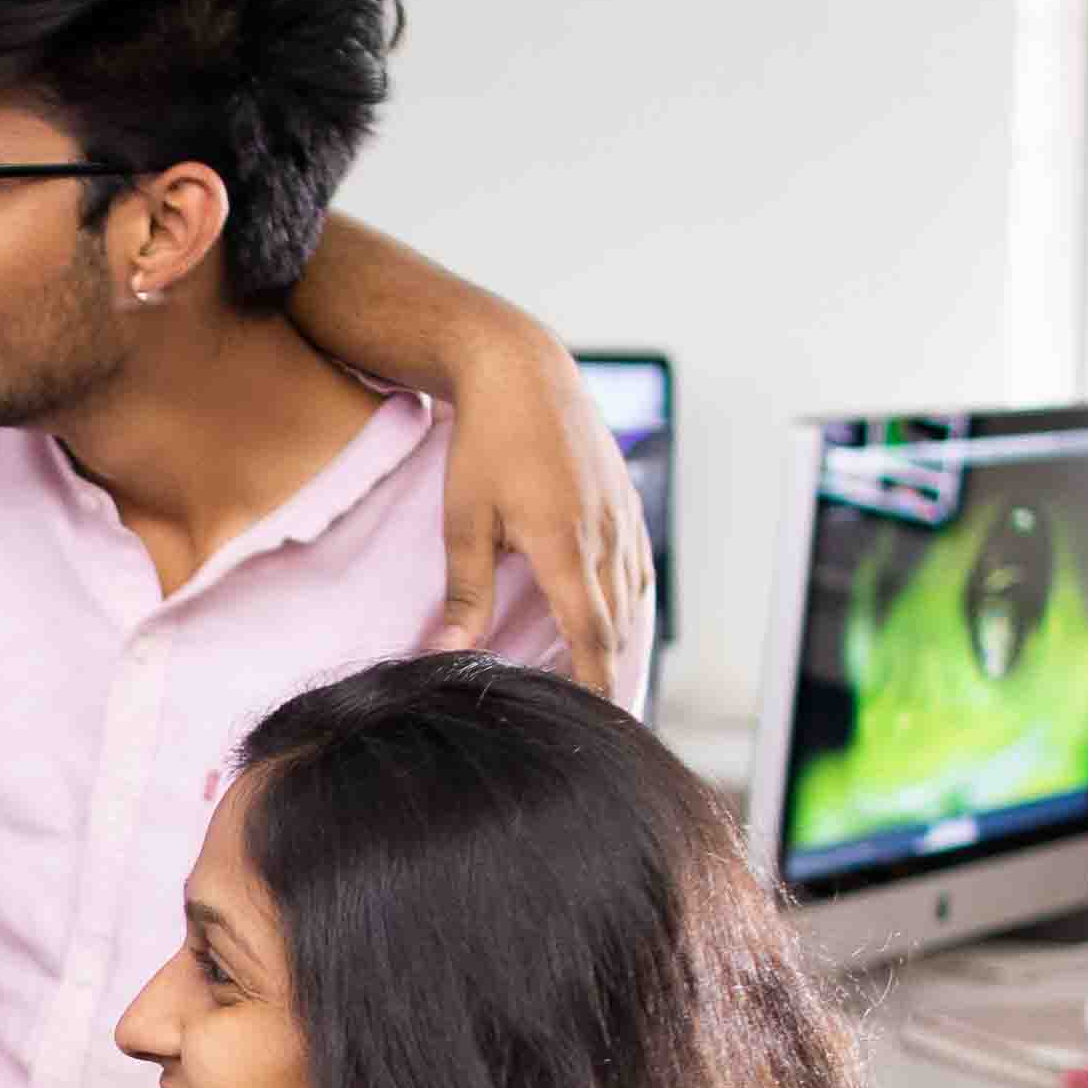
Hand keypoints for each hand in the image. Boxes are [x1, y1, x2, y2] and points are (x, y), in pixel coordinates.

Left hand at [432, 344, 650, 695]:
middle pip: (619, 625)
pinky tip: (615, 620)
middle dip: (609, 671)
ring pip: (633, 597)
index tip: (590, 718)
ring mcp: (624, 516)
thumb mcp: (465, 519)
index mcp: (566, 544)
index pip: (592, 634)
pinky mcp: (628, 501)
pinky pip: (639, 566)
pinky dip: (630, 601)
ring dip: (621, 640)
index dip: (594, 682)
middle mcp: (606, 534)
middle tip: (592, 714)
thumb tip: (448, 651)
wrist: (523, 369)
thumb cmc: (486, 442)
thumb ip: (465, 592)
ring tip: (603, 677)